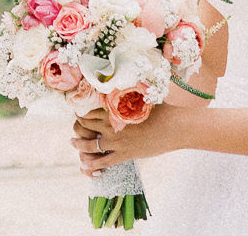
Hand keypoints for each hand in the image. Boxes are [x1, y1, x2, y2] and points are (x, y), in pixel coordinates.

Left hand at [71, 106, 185, 174]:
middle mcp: (112, 125)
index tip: (79, 112)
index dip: (82, 112)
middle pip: (86, 125)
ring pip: (90, 144)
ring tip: (73, 141)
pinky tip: (84, 164)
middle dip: (78, 126)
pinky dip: (92, 163)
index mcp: (114, 109)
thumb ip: (128, 96)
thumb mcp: (142, 98)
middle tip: (75, 125)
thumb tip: (123, 83)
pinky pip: (103, 161)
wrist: (174, 127)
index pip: (90, 111)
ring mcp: (117, 141)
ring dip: (78, 143)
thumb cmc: (161, 109)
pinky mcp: (124, 155)